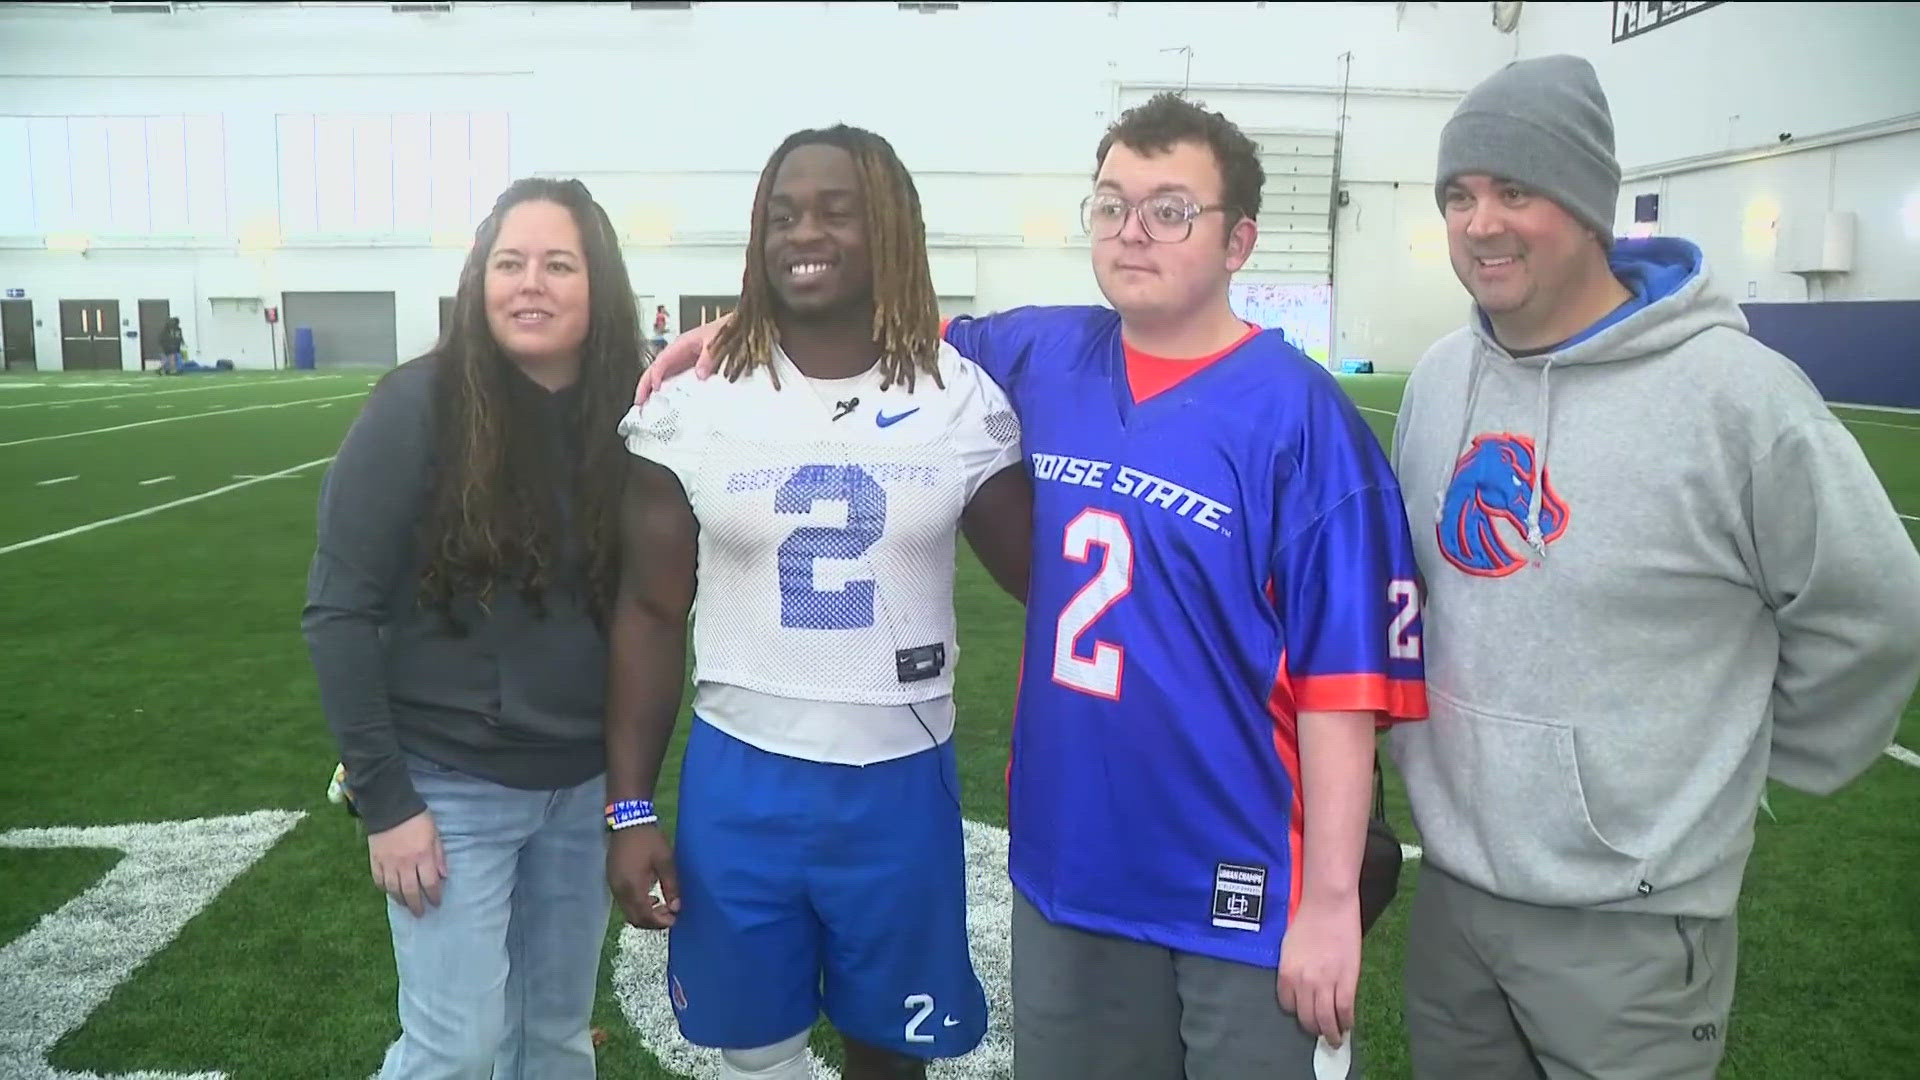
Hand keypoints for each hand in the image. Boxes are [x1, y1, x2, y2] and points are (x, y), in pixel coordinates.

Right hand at [367, 810, 445, 916]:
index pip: (430, 883)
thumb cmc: (417, 819)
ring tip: (406, 905)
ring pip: (394, 889)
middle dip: (417, 905)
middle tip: (421, 913)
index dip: (434, 896)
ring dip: (401, 900)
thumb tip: (444, 876)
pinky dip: (385, 889)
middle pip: (411, 891)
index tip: (436, 902)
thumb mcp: (435, 834)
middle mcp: (405, 864)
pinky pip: (379, 881)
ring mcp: (388, 863)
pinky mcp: (375, 861)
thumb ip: (439, 856)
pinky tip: (390, 892)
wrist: (390, 807)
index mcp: (422, 856)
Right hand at [608, 825, 680, 928]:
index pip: (645, 916)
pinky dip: (637, 905)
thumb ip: (671, 886)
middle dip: (652, 922)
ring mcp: (613, 886)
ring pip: (628, 911)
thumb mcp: (665, 861)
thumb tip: (676, 907)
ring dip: (644, 914)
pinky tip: (650, 896)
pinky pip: (624, 902)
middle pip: (634, 918)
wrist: (628, 821)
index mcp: (633, 886)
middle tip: (669, 914)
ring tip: (662, 905)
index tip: (675, 919)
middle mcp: (620, 890)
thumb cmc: (648, 840)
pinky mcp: (612, 880)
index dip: (660, 922)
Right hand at [633, 315, 729, 406]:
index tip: (655, 389)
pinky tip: (666, 403)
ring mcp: (683, 361)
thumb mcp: (716, 342)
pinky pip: (675, 380)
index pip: (662, 360)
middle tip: (639, 402)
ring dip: (652, 390)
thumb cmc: (724, 331)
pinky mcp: (690, 368)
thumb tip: (700, 374)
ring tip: (646, 406)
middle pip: (656, 369)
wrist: (736, 329)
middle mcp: (679, 353)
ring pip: (663, 376)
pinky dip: (667, 391)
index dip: (656, 374)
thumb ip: (708, 358)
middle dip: (645, 385)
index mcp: (681, 344)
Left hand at [1278, 890, 1360, 1047]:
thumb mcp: (1289, 948)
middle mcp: (1303, 983)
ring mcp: (1326, 983)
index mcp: (1286, 974)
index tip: (1304, 1013)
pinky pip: (1345, 1009)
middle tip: (1321, 1033)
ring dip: (1332, 1033)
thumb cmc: (1308, 920)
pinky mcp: (1347, 981)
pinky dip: (1347, 1021)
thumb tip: (1299, 986)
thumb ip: (1293, 970)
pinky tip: (1348, 1024)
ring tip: (1335, 1039)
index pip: (1287, 1005)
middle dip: (1313, 1028)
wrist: (1328, 905)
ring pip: (1326, 1020)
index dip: (1297, 1011)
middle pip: (1307, 1017)